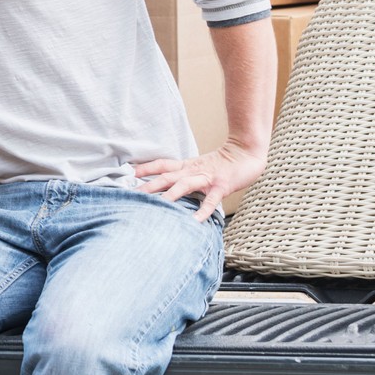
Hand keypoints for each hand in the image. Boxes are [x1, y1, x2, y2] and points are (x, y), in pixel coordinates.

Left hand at [131, 137, 267, 220]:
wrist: (246, 153)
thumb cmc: (222, 163)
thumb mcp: (199, 166)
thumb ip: (184, 174)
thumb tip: (168, 186)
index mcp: (187, 166)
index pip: (162, 164)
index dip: (145, 168)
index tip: (128, 173)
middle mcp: (193, 171)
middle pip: (166, 177)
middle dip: (148, 186)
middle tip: (132, 195)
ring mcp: (207, 178)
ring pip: (184, 185)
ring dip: (169, 196)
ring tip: (157, 206)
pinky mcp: (221, 187)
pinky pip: (210, 200)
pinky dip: (202, 210)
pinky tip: (194, 221)